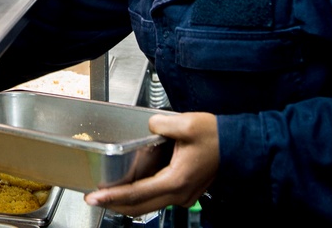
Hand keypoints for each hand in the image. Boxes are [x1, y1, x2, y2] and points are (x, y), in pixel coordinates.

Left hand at [84, 112, 218, 215]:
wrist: (238, 144)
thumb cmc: (217, 136)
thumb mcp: (187, 124)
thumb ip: (161, 124)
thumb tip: (149, 126)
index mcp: (176, 180)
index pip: (136, 194)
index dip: (112, 196)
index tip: (94, 197)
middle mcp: (179, 193)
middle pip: (139, 206)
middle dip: (114, 204)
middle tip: (93, 198)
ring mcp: (183, 195)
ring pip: (148, 205)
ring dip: (126, 202)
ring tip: (107, 194)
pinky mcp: (185, 191)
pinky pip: (158, 199)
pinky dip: (141, 197)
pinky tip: (129, 189)